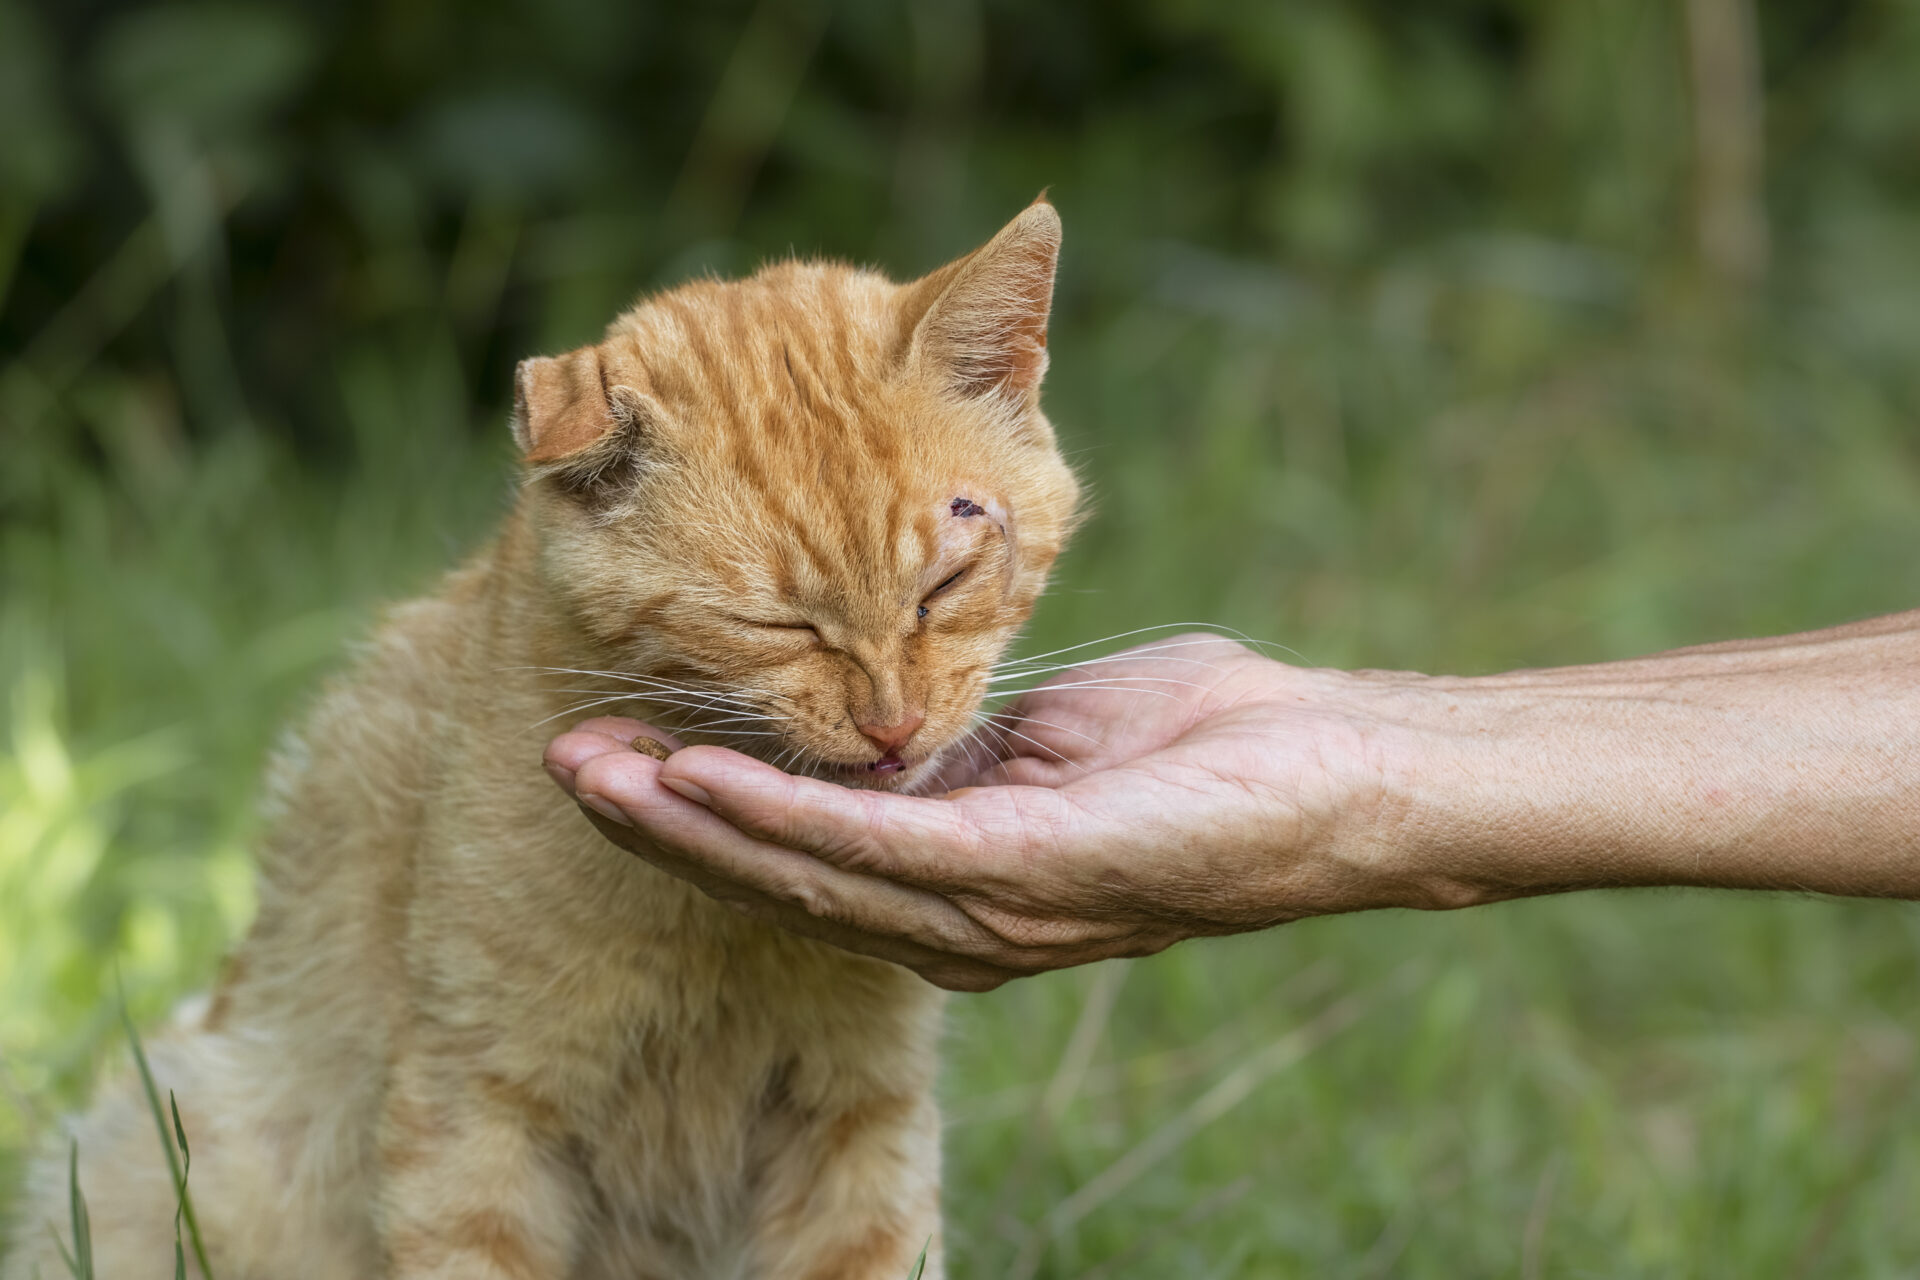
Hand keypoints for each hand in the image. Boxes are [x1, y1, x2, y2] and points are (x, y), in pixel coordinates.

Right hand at [543, 635, 1431, 990]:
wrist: (1336, 769)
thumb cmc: (1205, 740)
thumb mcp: (1046, 735)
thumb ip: (956, 747)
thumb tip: (876, 722)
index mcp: (958, 883)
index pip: (801, 853)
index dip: (699, 812)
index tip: (614, 750)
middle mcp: (956, 922)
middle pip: (776, 877)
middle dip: (659, 824)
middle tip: (557, 766)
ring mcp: (988, 912)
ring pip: (804, 874)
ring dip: (690, 824)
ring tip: (596, 773)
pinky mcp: (1027, 880)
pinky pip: (879, 850)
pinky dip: (781, 817)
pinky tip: (702, 780)